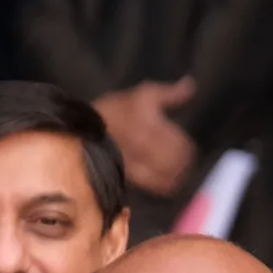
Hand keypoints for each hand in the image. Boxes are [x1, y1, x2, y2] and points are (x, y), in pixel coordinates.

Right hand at [93, 78, 195, 196]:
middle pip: (174, 164)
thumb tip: (191, 86)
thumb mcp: (142, 94)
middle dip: (183, 165)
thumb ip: (169, 94)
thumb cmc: (114, 110)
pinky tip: (163, 184)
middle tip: (184, 163)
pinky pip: (149, 186)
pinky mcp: (125, 177)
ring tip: (176, 174)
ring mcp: (135, 166)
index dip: (188, 150)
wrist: (81, 130)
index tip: (190, 149)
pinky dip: (160, 186)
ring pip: (163, 178)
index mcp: (153, 128)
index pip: (181, 146)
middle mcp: (146, 149)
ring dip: (173, 177)